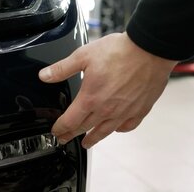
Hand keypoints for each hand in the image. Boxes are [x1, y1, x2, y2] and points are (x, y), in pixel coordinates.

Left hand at [38, 32, 177, 148]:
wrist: (149, 50)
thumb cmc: (119, 51)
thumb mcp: (83, 56)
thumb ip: (62, 68)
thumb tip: (44, 76)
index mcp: (91, 98)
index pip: (70, 120)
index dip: (60, 128)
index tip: (56, 131)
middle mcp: (107, 109)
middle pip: (86, 128)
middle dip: (72, 134)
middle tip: (65, 139)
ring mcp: (125, 111)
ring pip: (106, 131)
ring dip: (94, 138)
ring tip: (88, 142)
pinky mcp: (140, 109)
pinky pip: (128, 126)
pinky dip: (120, 129)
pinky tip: (116, 128)